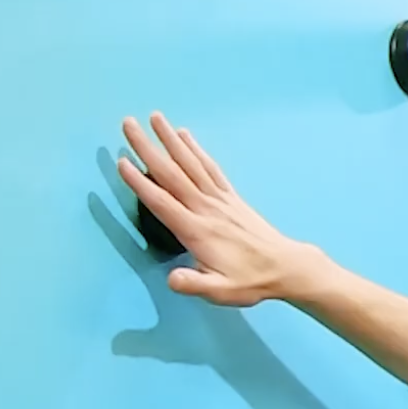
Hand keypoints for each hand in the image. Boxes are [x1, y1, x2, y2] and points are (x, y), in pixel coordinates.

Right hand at [117, 112, 318, 307]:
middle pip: (172, 173)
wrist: (286, 267)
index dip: (140, 183)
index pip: (162, 202)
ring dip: (171, 139)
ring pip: (191, 163)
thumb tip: (172, 280)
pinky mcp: (231, 197)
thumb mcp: (222, 291)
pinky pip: (211, 168)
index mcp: (197, 230)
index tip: (121, 161)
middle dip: (148, 148)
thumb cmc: (251, 281)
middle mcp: (206, 209)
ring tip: (155, 117)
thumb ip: (194, 284)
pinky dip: (196, 150)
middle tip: (128, 123)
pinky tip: (185, 136)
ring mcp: (220, 200)